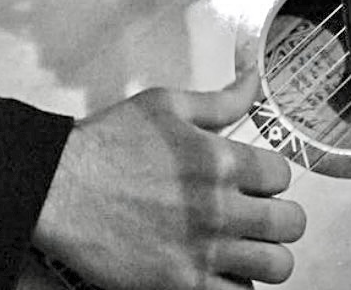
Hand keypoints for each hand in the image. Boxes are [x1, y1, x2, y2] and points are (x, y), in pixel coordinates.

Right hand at [32, 67, 305, 289]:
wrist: (61, 189)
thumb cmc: (109, 144)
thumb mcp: (167, 105)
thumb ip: (221, 100)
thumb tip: (254, 80)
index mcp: (219, 159)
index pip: (283, 174)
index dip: (273, 175)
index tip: (258, 179)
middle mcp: (219, 208)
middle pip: (289, 223)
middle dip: (280, 216)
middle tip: (261, 214)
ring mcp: (201, 251)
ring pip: (275, 267)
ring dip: (267, 255)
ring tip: (248, 246)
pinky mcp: (180, 286)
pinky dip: (236, 284)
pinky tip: (221, 269)